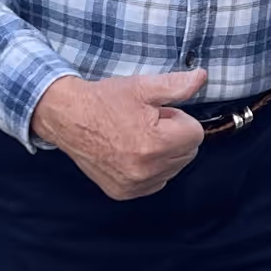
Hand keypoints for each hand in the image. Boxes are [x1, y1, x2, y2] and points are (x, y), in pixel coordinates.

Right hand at [30, 69, 206, 198]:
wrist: (67, 117)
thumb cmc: (104, 100)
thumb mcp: (142, 86)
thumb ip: (177, 85)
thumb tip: (203, 77)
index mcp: (155, 143)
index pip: (196, 134)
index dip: (178, 118)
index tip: (158, 113)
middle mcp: (146, 169)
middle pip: (188, 153)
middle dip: (174, 136)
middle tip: (147, 123)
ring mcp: (134, 184)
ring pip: (173, 169)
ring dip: (163, 153)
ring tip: (137, 137)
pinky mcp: (123, 192)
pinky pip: (155, 183)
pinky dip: (150, 169)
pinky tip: (131, 153)